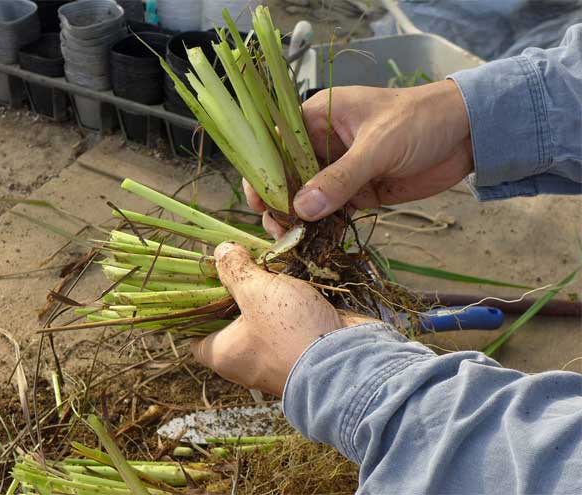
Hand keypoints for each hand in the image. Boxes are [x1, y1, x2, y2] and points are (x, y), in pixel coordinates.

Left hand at [190, 243, 376, 395]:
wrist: (350, 360)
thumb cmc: (290, 331)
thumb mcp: (255, 292)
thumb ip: (235, 270)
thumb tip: (220, 252)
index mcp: (224, 354)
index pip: (195, 337)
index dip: (194, 311)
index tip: (199, 282)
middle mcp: (247, 358)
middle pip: (230, 319)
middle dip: (234, 288)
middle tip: (235, 259)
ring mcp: (277, 351)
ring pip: (262, 315)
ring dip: (265, 289)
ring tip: (263, 258)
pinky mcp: (304, 342)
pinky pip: (289, 316)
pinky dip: (290, 296)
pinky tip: (290, 270)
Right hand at [245, 80, 471, 236]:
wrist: (467, 134)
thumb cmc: (420, 121)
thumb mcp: (378, 146)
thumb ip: (340, 177)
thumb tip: (301, 209)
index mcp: (317, 118)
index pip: (277, 146)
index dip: (264, 173)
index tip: (260, 201)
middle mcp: (322, 144)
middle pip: (287, 176)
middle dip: (279, 202)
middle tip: (279, 229)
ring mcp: (339, 170)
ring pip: (307, 198)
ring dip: (299, 219)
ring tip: (293, 241)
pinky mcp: (358, 191)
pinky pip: (332, 211)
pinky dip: (322, 226)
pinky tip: (315, 242)